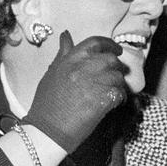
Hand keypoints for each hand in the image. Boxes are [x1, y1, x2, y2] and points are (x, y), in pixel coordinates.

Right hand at [23, 31, 127, 152]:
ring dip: (118, 85)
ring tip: (111, 94)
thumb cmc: (46, 104)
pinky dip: (120, 98)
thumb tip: (66, 35)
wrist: (47, 129)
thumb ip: (63, 54)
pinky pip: (120, 93)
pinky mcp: (103, 99)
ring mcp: (94, 82)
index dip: (110, 45)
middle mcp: (84, 67)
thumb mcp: (52, 73)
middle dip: (116, 68)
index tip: (116, 51)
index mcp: (71, 59)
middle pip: (111, 59)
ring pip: (118, 77)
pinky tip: (113, 104)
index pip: (96, 42)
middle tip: (114, 78)